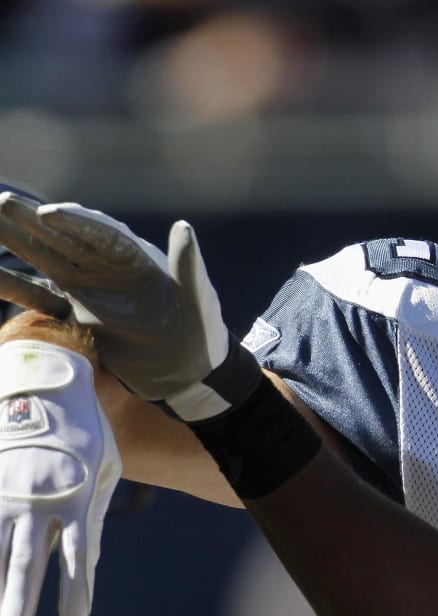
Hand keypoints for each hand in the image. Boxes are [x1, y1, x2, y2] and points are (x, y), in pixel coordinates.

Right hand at [0, 193, 257, 421]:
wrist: (188, 373)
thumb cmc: (200, 334)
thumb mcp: (197, 299)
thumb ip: (187, 265)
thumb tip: (184, 226)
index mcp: (135, 259)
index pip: (100, 234)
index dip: (76, 222)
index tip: (49, 213)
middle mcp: (106, 267)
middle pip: (65, 238)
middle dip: (33, 222)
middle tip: (3, 202)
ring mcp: (87, 288)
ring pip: (44, 259)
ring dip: (17, 243)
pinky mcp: (75, 312)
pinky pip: (38, 295)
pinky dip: (13, 285)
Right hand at [0, 340, 119, 615]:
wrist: (47, 384)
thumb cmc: (85, 433)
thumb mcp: (106, 471)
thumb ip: (95, 520)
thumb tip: (89, 566)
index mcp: (77, 495)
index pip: (77, 552)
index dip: (75, 588)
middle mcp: (38, 497)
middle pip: (27, 560)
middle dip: (19, 602)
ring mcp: (6, 490)